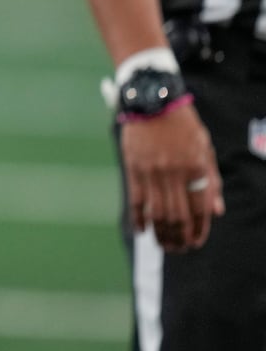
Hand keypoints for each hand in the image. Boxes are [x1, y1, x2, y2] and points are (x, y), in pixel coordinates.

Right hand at [122, 102, 224, 251]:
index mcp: (196, 168)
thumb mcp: (205, 149)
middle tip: (179, 249)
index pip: (200, 209)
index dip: (199, 230)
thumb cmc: (183, 125)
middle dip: (180, 237)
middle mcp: (175, 173)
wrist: (153, 100)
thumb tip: (216, 211)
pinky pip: (136, 199)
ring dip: (161, 233)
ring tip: (163, 245)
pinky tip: (141, 230)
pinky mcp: (134, 168)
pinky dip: (138, 218)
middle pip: (178, 216)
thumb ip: (212, 181)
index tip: (196, 243)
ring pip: (158, 212)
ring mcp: (152, 172)